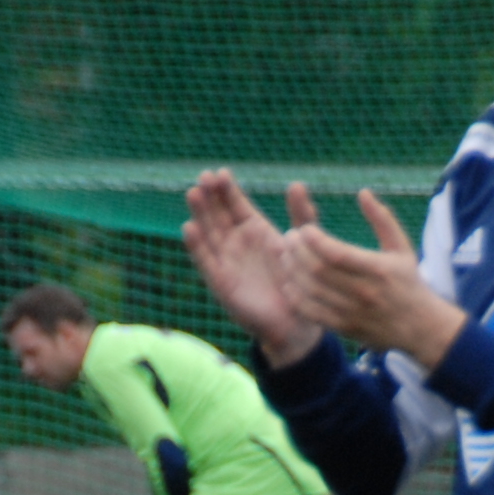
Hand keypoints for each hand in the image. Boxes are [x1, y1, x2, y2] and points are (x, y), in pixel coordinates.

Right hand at [181, 168, 317, 363]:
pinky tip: (189, 228)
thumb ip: (302, 214)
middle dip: (210, 195)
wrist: (295, 322)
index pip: (236, 203)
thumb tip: (296, 183)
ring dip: (200, 213)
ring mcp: (226, 260)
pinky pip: (205, 261)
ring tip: (194, 193)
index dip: (227, 189)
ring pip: (208, 232)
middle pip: (218, 213)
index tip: (221, 172)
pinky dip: (196, 245)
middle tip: (204, 176)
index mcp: (255, 229)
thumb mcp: (304, 243)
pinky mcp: (220, 281)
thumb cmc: (301, 281)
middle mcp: (236, 242)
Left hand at [279, 188, 464, 370]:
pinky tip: (290, 282)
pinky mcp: (344, 327)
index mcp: (378, 269)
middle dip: (298, 251)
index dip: (314, 240)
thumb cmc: (408, 282)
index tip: (304, 229)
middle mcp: (364, 292)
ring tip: (285, 255)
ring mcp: (352, 312)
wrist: (420, 328)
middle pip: (319, 270)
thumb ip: (382, 219)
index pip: (337, 253)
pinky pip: (312, 312)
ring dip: (292, 271)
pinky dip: (296, 296)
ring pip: (311, 290)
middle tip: (289, 238)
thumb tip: (363, 192)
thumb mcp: (401, 247)